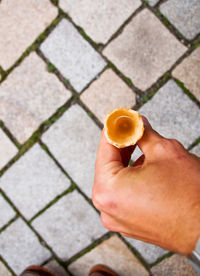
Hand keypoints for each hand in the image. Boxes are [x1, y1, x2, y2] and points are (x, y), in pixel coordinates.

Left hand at [92, 117, 199, 254]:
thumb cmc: (189, 196)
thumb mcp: (164, 151)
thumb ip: (143, 134)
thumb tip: (136, 124)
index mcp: (108, 190)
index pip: (105, 148)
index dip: (115, 128)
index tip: (121, 116)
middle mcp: (107, 208)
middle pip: (109, 165)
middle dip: (122, 143)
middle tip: (132, 126)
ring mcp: (117, 219)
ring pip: (117, 179)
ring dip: (127, 160)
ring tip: (142, 144)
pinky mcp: (129, 224)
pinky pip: (124, 194)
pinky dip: (131, 178)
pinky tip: (145, 166)